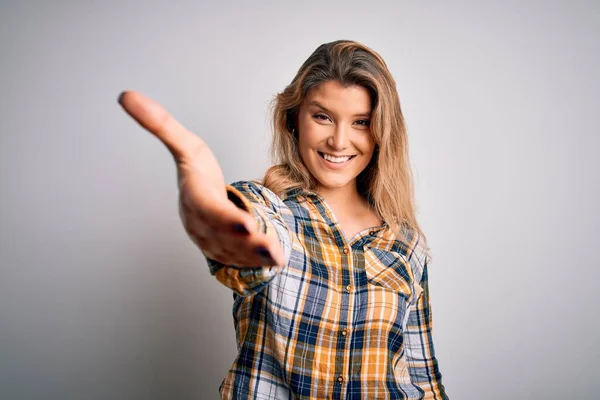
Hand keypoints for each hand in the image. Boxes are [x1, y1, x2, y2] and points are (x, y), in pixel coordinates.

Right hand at [118, 91, 284, 266]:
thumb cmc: (197, 172)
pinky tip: (279, 261)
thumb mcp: (186, 146)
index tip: (246, 225)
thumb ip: (161, 124)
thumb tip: (126, 95)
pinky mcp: (228, 253)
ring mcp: (216, 243)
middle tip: (272, 249)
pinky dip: (261, 262)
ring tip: (280, 258)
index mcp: (196, 200)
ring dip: (259, 258)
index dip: (225, 220)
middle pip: (227, 238)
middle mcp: (204, 226)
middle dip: (248, 245)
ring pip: (238, 253)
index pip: (209, 211)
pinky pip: (244, 260)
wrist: (199, 203)